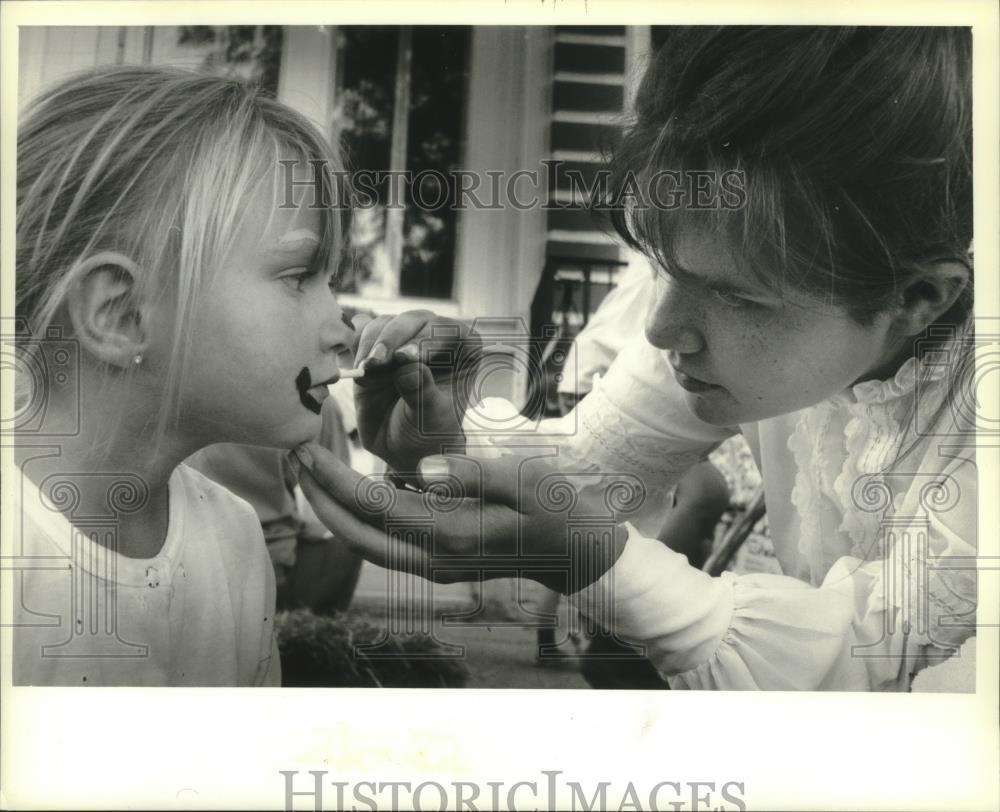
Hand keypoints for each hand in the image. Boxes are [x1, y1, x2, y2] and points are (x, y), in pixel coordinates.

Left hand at [292, 443, 637, 593]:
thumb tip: (418, 469)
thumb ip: (473, 475)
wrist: (580, 555)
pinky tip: (353, 488)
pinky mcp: (439, 562)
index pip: (374, 505)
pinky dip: (360, 517)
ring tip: (312, 472)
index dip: (334, 478)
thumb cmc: (558, 511)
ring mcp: (435, 566)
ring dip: (333, 511)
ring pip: (366, 544)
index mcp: (452, 534)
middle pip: (355, 534)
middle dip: (317, 498)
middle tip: (293, 458)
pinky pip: (386, 543)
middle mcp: (435, 558)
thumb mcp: (526, 482)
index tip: (306, 448)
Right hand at [353, 310, 481, 473]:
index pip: (452, 332)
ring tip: (365, 369)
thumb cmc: (428, 434)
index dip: (428, 339)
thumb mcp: (430, 420)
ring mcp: (405, 341)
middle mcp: (436, 340)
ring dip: (372, 342)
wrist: (402, 447)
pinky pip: (364, 332)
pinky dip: (357, 344)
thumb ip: (422, 393)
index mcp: (463, 353)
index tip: (404, 358)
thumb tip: (409, 367)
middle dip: (393, 337)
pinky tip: (358, 366)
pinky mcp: (378, 347)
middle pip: (416, 320)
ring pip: (387, 322)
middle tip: (377, 361)